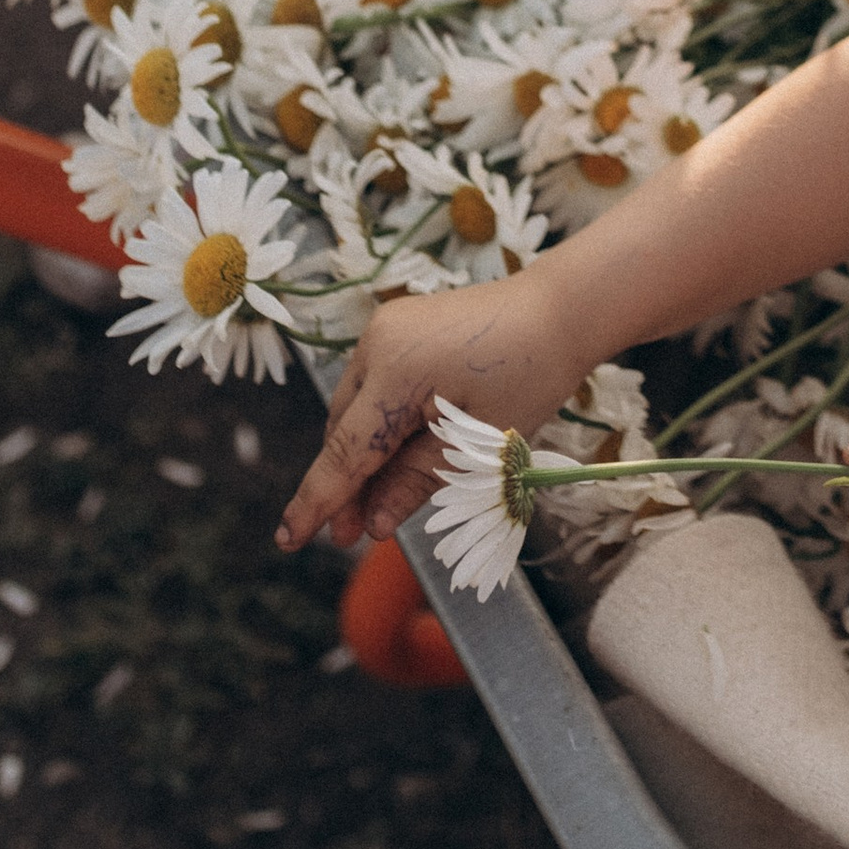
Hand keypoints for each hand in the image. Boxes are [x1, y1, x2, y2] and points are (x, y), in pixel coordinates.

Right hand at [277, 269, 588, 558]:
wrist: (562, 307)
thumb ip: (417, 483)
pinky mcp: (400, 326)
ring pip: (356, 410)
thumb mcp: (478, 443)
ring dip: (360, 456)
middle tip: (350, 537)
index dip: (317, 501)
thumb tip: (370, 526)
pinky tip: (394, 456)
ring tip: (373, 506)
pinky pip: (375, 387)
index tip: (286, 541)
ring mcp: (387, 329)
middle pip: (345, 431)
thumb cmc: (531, 374)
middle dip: (344, 485)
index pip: (344, 452)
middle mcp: (378, 343)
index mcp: (395, 370)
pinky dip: (378, 424)